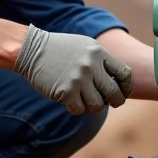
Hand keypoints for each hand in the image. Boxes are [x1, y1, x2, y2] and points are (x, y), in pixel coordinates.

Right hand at [13, 25, 133, 113]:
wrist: (31, 49)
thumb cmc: (61, 50)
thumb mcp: (86, 48)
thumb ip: (103, 62)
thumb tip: (120, 85)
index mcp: (99, 53)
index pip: (125, 74)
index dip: (126, 87)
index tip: (122, 93)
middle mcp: (91, 65)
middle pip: (114, 93)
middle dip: (115, 102)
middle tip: (109, 102)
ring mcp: (78, 79)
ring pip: (97, 105)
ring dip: (93, 106)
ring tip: (85, 98)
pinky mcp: (65, 91)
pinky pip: (79, 110)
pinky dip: (76, 108)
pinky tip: (70, 99)